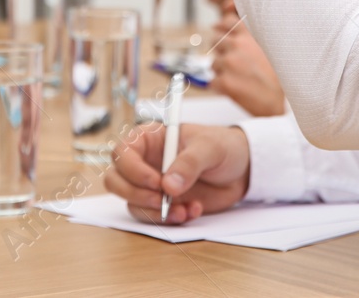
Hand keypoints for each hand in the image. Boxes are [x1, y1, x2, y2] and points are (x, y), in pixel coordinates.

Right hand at [106, 123, 250, 224]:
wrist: (242, 170)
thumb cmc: (223, 146)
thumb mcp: (209, 148)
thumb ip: (189, 163)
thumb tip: (169, 185)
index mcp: (149, 139)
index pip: (122, 152)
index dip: (132, 169)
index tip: (156, 182)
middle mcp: (145, 162)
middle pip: (116, 181)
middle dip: (135, 194)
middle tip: (161, 200)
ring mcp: (152, 186)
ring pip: (132, 203)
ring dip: (155, 212)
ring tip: (184, 210)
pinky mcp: (163, 205)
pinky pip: (154, 218)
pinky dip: (171, 220)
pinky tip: (193, 210)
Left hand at [210, 23, 285, 117]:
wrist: (278, 103)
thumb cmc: (276, 78)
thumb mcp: (268, 49)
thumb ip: (250, 38)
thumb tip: (226, 23)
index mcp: (249, 37)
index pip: (227, 21)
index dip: (222, 27)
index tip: (221, 32)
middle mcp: (237, 46)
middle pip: (214, 41)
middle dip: (219, 51)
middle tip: (231, 62)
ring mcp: (228, 63)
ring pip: (213, 63)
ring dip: (221, 71)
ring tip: (239, 79)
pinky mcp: (223, 82)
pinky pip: (212, 82)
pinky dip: (220, 87)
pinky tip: (234, 90)